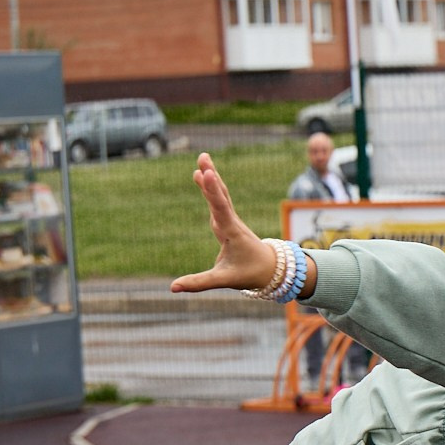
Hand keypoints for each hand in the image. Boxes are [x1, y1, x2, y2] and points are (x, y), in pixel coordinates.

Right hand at [170, 153, 280, 293]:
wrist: (271, 269)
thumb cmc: (249, 273)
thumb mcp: (224, 279)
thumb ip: (198, 282)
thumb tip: (172, 288)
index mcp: (231, 233)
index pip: (220, 209)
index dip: (212, 192)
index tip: (207, 173)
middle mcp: (232, 222)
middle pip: (221, 195)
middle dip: (212, 177)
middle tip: (204, 157)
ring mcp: (231, 220)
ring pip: (221, 194)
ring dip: (212, 177)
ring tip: (203, 159)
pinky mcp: (228, 221)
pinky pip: (219, 200)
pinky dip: (211, 187)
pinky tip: (203, 176)